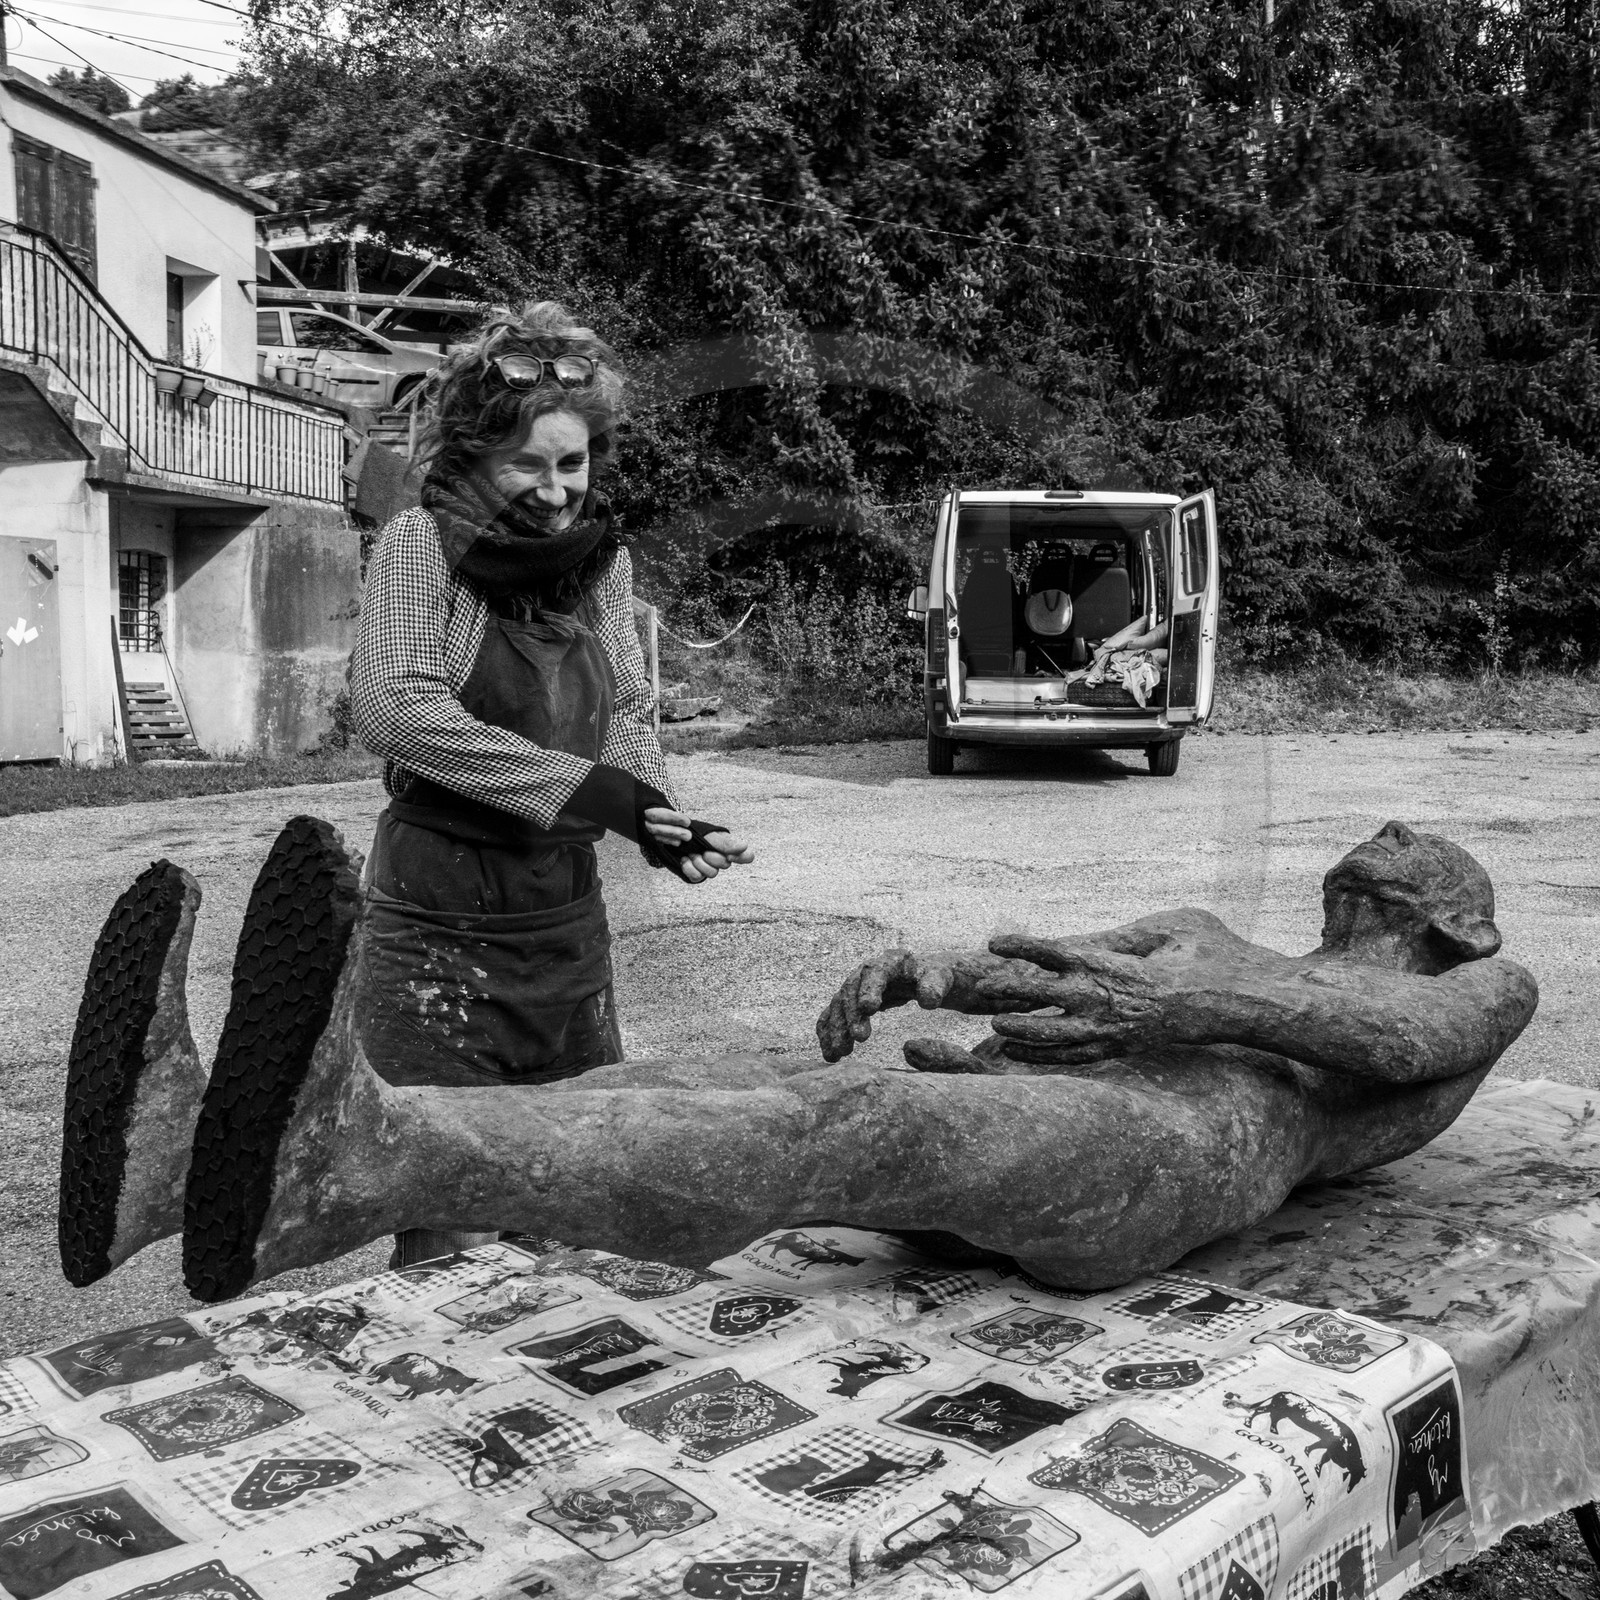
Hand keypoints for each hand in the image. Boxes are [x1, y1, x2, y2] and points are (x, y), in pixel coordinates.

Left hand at [645, 809, 754, 883]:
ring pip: (711, 874)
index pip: (747, 856)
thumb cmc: (694, 833)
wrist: (673, 835)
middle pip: (725, 865)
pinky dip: (689, 868)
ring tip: (691, 854)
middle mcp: (721, 859)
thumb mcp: (710, 834)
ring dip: (699, 862)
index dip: (741, 858)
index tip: (729, 855)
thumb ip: (726, 842)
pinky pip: (697, 877)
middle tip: (702, 850)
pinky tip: (685, 860)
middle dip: (711, 856)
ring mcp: (709, 868)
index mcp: (728, 847)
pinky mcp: (696, 875)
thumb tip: (745, 846)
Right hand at [816, 950, 960, 1061]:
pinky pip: (834, 1014)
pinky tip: (828, 1052)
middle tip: (859, 1038)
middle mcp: (868, 970)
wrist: (924, 975)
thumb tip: (928, 1001)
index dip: (870, 989)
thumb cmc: (936, 978)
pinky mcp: (852, 1000)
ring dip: (836, 1028)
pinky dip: (828, 1031)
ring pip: (839, 1004)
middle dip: (852, 1014)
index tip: (869, 1008)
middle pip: (852, 990)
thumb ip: (935, 987)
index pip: (877, 972)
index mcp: (891, 961)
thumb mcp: (941, 978)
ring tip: (838, 1054)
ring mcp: (857, 985)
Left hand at [982, 935, 1176, 1060]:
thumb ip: (1122, 931)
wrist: (1209, 1003)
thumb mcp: (1156, 932)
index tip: (992, 943)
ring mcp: (1099, 1026)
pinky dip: (1038, 1055)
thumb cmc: (1186, 960)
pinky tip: (1015, 1053)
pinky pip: (1066, 1056)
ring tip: (995, 1024)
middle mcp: (1094, 994)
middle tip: (981, 987)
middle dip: (1005, 988)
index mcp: (1100, 962)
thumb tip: (1106, 922)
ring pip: (1046, 1031)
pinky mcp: (1109, 1048)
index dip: (1017, 946)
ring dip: (1017, 1027)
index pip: (1047, 951)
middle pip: (1036, 991)